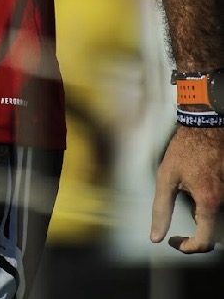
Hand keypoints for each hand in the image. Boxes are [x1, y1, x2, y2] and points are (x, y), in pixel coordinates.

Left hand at [151, 126, 223, 251]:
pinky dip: (210, 205)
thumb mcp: (166, 177)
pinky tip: (199, 187)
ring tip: (189, 193)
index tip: (175, 242)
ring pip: (217, 218)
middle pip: (213, 231)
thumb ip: (161, 209)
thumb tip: (156, 237)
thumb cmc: (184, 150)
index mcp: (209, 203)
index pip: (205, 241)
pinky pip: (221, 205)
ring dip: (204, 216)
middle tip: (181, 215)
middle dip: (196, 230)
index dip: (189, 247)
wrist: (205, 127)